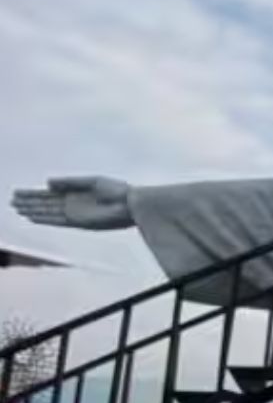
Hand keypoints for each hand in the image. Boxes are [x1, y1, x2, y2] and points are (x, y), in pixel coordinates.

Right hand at [12, 176, 134, 230]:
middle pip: (46, 203)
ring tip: (17, 208)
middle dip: (29, 202)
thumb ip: (69, 182)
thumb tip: (47, 183)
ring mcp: (75, 213)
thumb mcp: (91, 181)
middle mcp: (73, 204)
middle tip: (12, 201)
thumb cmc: (117, 190)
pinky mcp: (79, 222)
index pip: (50, 194)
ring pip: (48, 212)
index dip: (34, 194)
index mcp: (76, 192)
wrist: (131, 204)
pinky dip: (44, 219)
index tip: (18, 193)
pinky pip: (57, 220)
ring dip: (32, 210)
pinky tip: (32, 217)